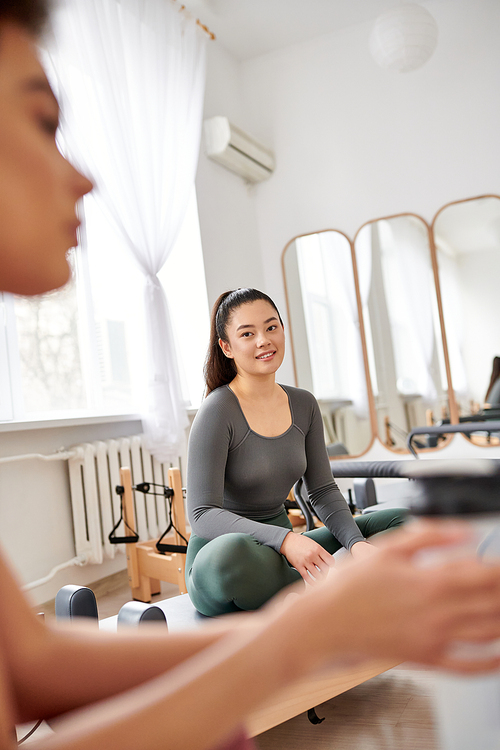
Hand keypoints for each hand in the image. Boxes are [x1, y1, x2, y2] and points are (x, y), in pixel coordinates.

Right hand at [280, 531, 333, 583]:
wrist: (288, 541)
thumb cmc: (301, 542)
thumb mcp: (314, 544)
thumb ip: (321, 552)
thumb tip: (328, 562)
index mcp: (318, 549)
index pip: (330, 561)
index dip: (331, 565)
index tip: (330, 566)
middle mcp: (312, 555)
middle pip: (325, 569)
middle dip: (326, 573)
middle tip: (324, 573)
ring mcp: (305, 561)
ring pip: (317, 575)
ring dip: (320, 579)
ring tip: (320, 578)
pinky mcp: (299, 566)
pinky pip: (307, 577)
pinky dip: (312, 582)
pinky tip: (314, 583)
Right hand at [288, 522, 499, 672]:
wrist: (324, 624)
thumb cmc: (348, 587)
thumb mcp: (387, 548)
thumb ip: (429, 535)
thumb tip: (463, 532)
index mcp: (430, 582)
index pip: (483, 574)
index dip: (499, 569)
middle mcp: (438, 613)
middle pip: (491, 602)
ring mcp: (434, 639)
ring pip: (487, 632)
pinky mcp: (425, 658)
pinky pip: (467, 666)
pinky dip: (491, 662)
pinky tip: (499, 654)